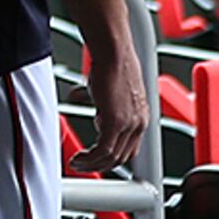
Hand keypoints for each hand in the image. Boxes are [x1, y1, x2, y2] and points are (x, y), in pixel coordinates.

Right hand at [75, 37, 153, 173]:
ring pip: (111, 158)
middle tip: (83, 165)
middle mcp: (139, 123)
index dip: (112, 158)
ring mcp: (129, 124)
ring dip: (91, 164)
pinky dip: (89, 159)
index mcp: (141, 117)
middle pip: (121, 157)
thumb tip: (98, 112)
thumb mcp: (115, 93)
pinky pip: (103, 151)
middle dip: (100, 165)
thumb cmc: (113, 65)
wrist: (114, 53)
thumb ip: (109, 107)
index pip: (130, 149)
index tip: (97, 160)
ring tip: (77, 163)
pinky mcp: (115, 122)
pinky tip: (79, 158)